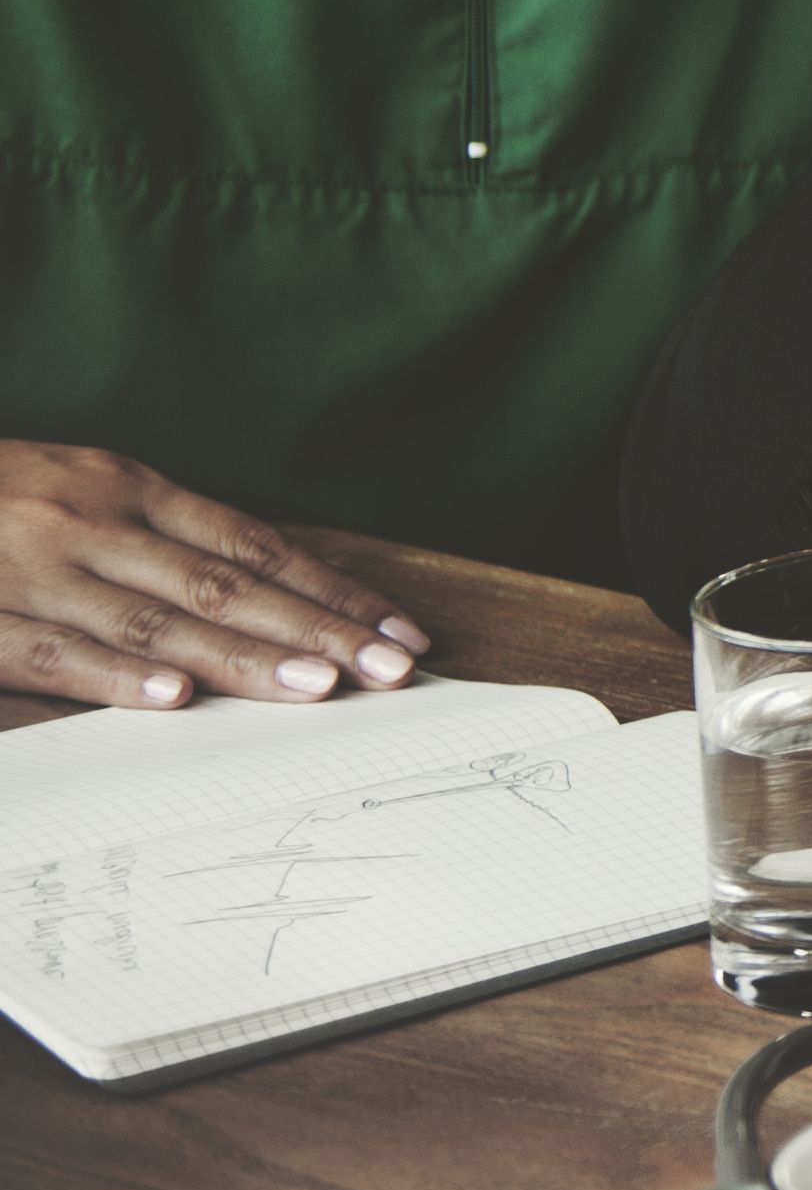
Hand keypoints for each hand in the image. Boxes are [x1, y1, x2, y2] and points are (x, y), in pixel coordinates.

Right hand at [0, 443, 429, 706]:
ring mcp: (33, 572)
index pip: (253, 546)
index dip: (330, 590)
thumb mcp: (82, 494)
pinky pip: (54, 651)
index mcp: (126, 488)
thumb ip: (161, 540)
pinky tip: (172, 701)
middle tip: (388, 671)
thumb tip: (268, 598)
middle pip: (224, 586)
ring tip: (315, 687)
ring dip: (241, 659)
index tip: (397, 632)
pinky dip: (117, 678)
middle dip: (315, 630)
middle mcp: (93, 525)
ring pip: (154, 622)